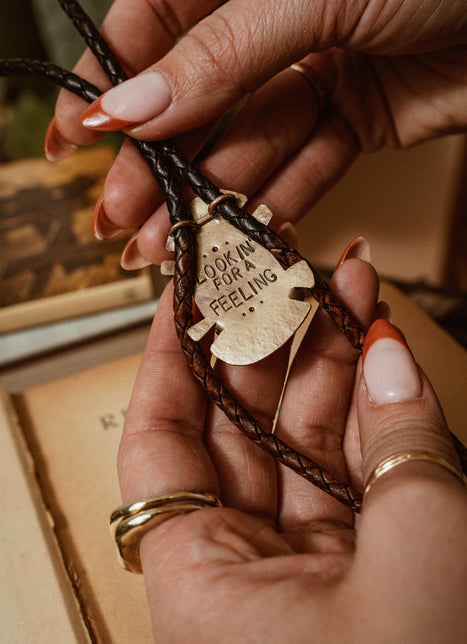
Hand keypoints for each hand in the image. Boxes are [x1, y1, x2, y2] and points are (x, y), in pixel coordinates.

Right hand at [47, 0, 466, 266]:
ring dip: (209, 194)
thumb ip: (223, 52)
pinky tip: (238, 234)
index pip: (154, 18)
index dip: (112, 79)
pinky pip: (304, 161)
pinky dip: (274, 199)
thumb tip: (133, 105)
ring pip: (247, 138)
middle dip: (158, 161)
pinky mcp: (354, 114)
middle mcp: (271, 9)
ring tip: (166, 245)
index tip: (77, 136)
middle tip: (119, 217)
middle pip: (196, 95)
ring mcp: (312, 65)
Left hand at [117, 242, 466, 641]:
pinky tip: (373, 344)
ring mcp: (301, 562)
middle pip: (235, 425)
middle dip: (266, 339)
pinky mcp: (356, 563)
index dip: (168, 356)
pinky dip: (364, 406)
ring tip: (342, 282)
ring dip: (325, 358)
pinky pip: (346, 467)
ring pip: (298, 437)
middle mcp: (242, 569)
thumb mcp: (420, 564)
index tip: (183, 290)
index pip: (160, 443)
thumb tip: (390, 354)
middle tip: (285, 269)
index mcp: (207, 585)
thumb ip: (402, 449)